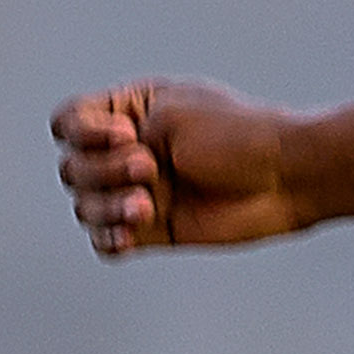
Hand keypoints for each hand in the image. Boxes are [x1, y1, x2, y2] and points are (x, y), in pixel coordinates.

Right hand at [51, 78, 310, 254]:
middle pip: (72, 168)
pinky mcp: (153, 230)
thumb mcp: (168, 118)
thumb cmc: (234, 136)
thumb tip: (85, 184)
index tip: (125, 136)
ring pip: (86, 206)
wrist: (285, 177)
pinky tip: (130, 235)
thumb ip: (116, 142)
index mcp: (130, 111)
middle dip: (103, 170)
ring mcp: (139, 191)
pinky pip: (107, 242)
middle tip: (150, 168)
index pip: (68, 122)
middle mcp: (127, 151)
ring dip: (107, 208)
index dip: (82, 133)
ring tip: (146, 208)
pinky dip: (110, 238)